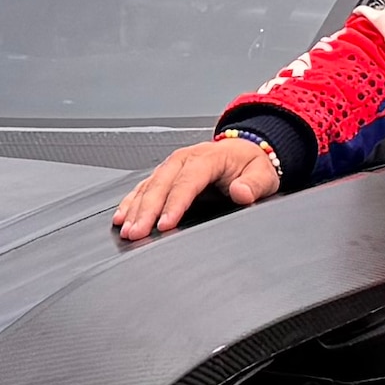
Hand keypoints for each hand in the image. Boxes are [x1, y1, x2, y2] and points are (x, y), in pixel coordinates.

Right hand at [113, 131, 283, 241]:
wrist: (242, 152)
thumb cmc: (250, 165)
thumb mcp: (262, 174)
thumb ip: (253, 184)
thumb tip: (241, 193)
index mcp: (207, 157)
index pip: (187, 182)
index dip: (174, 204)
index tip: (165, 224)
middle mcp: (184, 159)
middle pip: (161, 185)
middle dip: (146, 211)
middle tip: (136, 233)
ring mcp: (171, 166)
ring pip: (148, 187)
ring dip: (134, 209)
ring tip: (126, 230)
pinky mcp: (164, 175)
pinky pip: (143, 188)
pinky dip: (130, 203)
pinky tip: (121, 217)